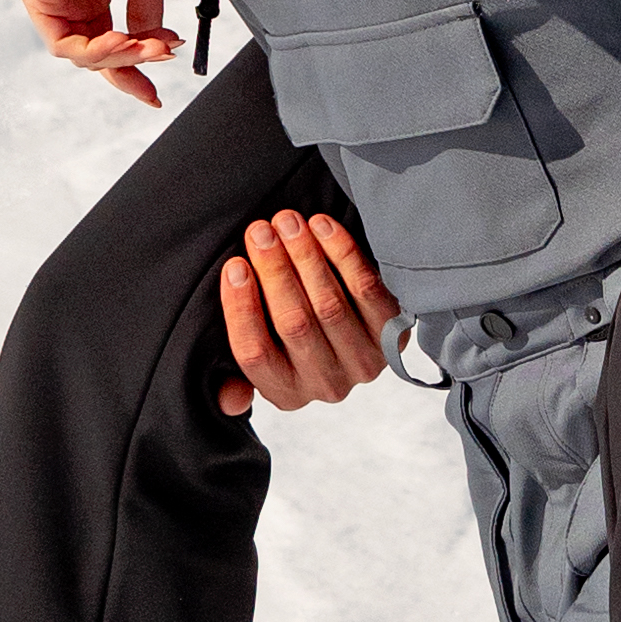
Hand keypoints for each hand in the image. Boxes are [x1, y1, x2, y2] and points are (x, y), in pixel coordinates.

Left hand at [19, 0, 176, 106]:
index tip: (155, 91)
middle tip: (159, 65)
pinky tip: (123, 39)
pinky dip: (96, 49)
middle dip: (130, 67)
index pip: (106, 44)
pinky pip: (63, 42)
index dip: (132, 71)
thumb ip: (144, 15)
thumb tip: (153, 45)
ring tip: (149, 47)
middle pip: (92, 56)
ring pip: (79, 55)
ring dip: (119, 57)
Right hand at [214, 201, 394, 416]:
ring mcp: (363, 362)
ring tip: (287, 222)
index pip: (254, 353)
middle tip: (260, 231)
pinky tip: (322, 226)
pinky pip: (365, 289)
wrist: (363, 339)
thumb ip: (240, 376)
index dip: (241, 308)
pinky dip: (343, 254)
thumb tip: (228, 399)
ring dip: (305, 256)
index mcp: (286, 394)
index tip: (234, 265)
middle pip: (293, 324)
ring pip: (328, 304)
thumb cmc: (297, 341)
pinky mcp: (392, 333)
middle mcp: (326, 385)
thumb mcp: (269, 365)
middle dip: (273, 271)